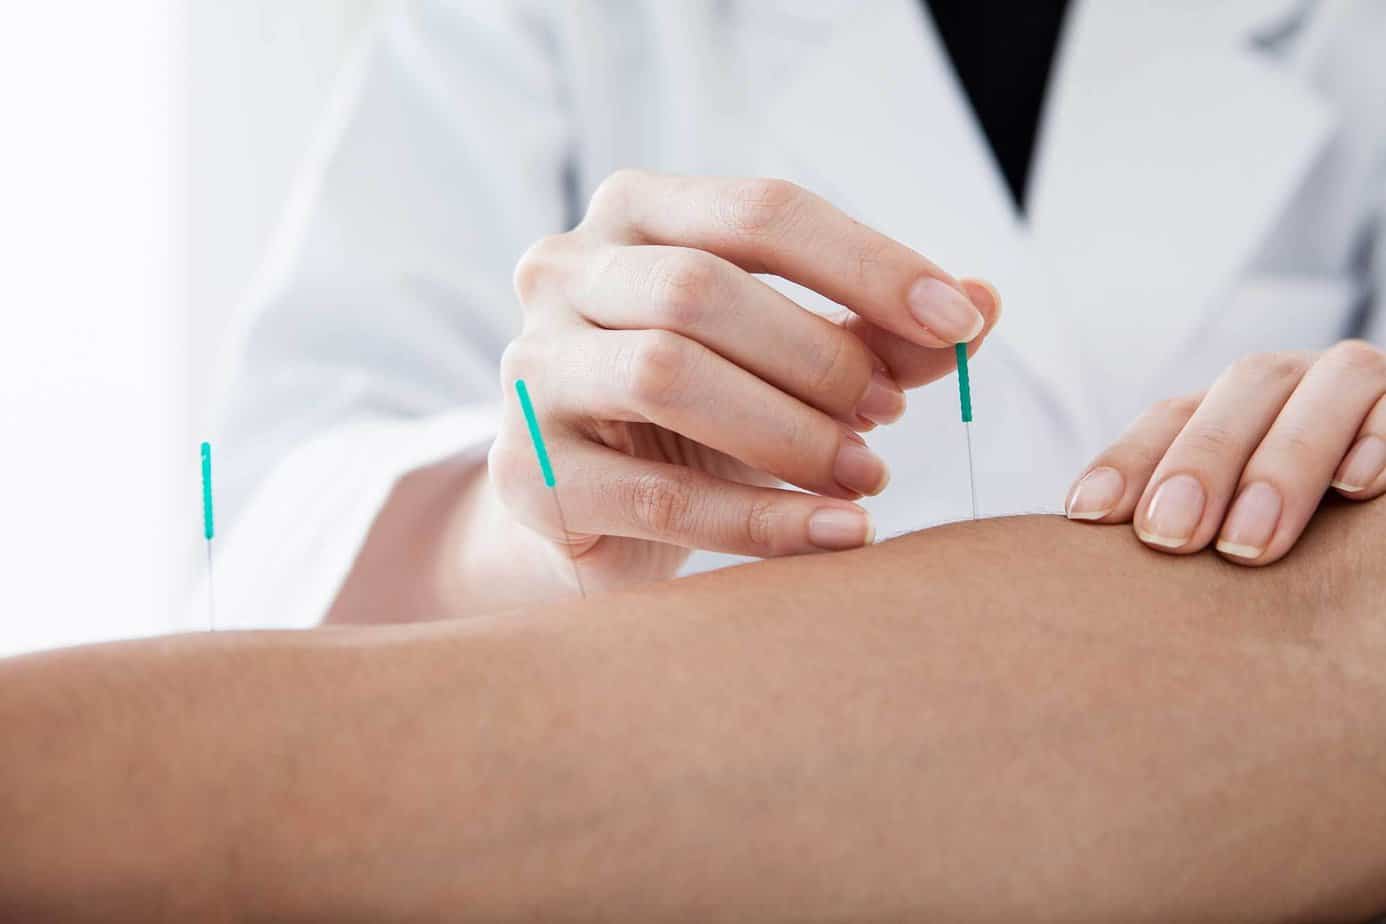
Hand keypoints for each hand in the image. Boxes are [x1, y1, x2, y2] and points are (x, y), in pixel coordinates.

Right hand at [491, 170, 1000, 591]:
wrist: (592, 503)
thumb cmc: (701, 411)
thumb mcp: (787, 358)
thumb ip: (873, 329)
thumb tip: (983, 303)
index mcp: (635, 213)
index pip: (760, 211)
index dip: (869, 263)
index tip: (958, 324)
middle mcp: (564, 271)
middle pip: (704, 290)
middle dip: (820, 355)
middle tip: (889, 416)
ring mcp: (531, 368)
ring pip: (667, 376)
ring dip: (791, 433)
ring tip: (865, 476)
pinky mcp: (525, 471)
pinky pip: (654, 493)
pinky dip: (760, 520)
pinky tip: (834, 535)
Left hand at [1065, 341, 1385, 564]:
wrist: (1376, 508)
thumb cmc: (1298, 539)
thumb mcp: (1228, 522)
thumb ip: (1181, 528)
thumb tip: (1089, 562)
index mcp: (1234, 407)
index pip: (1172, 416)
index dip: (1129, 459)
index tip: (1087, 514)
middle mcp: (1297, 385)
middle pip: (1244, 390)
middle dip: (1203, 461)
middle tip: (1169, 536)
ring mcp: (1364, 387)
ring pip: (1329, 385)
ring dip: (1285, 462)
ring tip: (1248, 542)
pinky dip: (1380, 441)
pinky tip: (1357, 487)